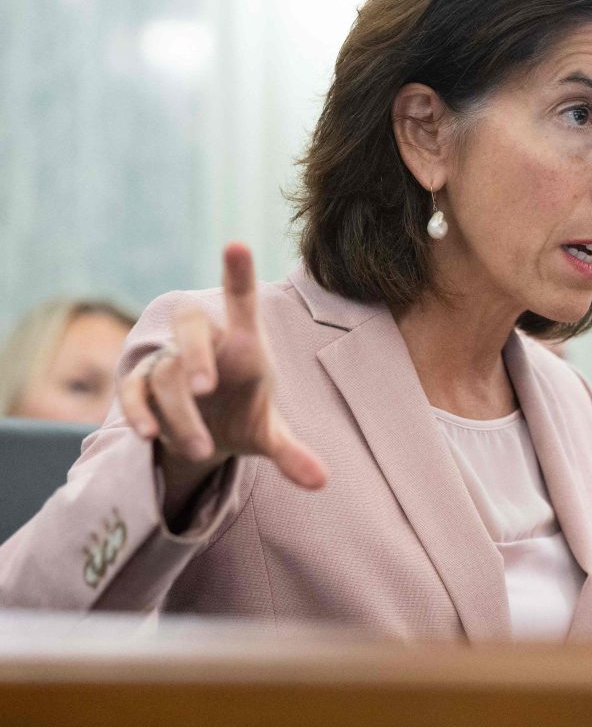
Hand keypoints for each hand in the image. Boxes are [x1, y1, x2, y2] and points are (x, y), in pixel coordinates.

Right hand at [119, 244, 326, 506]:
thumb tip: (321, 482)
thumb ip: (292, 453)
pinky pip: (135, 390)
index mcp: (243, 343)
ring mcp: (170, 361)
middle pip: (191, 325)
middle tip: (204, 387)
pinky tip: (149, 436)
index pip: (241, 301)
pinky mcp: (144, 385)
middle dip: (195, 353)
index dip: (237, 274)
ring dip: (181, 412)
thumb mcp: (268, 435)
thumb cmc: (243, 415)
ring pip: (166, 374)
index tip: (237, 245)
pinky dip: (140, 411)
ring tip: (202, 448)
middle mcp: (205, 343)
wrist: (205, 432)